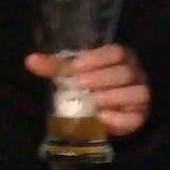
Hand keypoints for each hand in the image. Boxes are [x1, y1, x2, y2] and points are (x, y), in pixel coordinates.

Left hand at [25, 45, 150, 137]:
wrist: (110, 111)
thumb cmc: (93, 84)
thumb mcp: (76, 73)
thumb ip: (56, 67)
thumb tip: (30, 60)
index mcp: (120, 58)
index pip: (116, 51)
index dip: (97, 58)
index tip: (76, 66)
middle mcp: (135, 73)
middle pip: (125, 72)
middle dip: (102, 78)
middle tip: (80, 84)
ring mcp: (140, 95)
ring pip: (136, 92)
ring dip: (113, 97)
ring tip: (93, 101)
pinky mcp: (139, 116)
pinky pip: (135, 117)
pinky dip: (119, 118)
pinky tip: (102, 117)